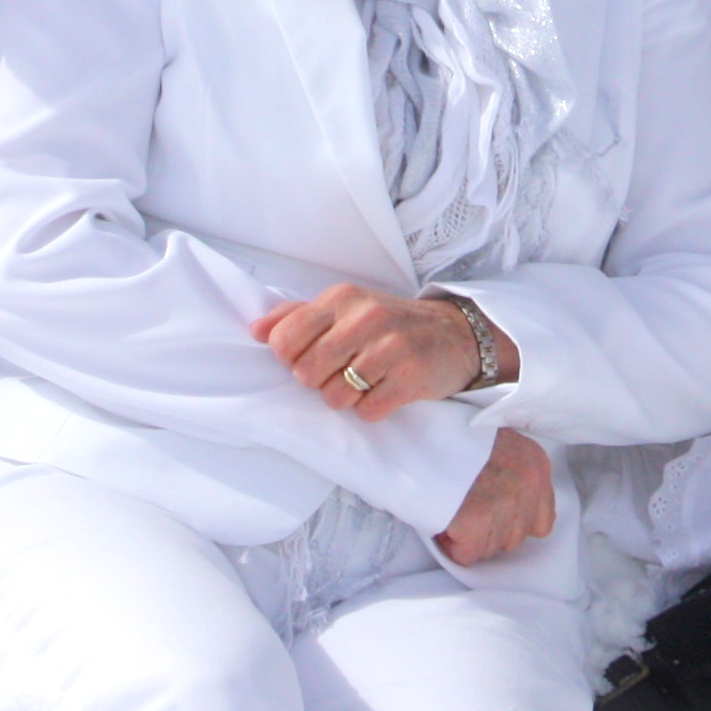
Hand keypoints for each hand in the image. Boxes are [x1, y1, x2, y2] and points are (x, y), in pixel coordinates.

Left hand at [254, 283, 483, 423]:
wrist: (455, 334)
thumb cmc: (390, 323)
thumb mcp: (346, 307)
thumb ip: (298, 316)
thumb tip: (256, 330)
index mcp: (342, 299)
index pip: (284, 340)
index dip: (290, 358)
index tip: (310, 357)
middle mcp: (365, 318)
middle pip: (305, 373)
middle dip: (319, 382)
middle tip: (341, 372)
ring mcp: (390, 348)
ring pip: (334, 397)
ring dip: (346, 398)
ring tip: (366, 381)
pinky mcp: (410, 379)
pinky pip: (367, 411)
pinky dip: (372, 408)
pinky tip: (385, 390)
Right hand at [437, 427, 555, 565]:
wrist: (424, 426)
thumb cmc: (455, 435)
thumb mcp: (501, 445)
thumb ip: (515, 478)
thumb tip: (509, 515)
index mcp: (536, 463)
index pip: (542, 522)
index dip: (511, 522)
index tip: (489, 512)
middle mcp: (527, 484)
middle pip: (515, 538)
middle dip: (489, 530)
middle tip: (464, 509)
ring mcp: (504, 503)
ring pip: (490, 548)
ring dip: (469, 538)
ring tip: (451, 510)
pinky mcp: (475, 520)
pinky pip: (467, 554)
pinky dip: (451, 546)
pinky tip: (443, 522)